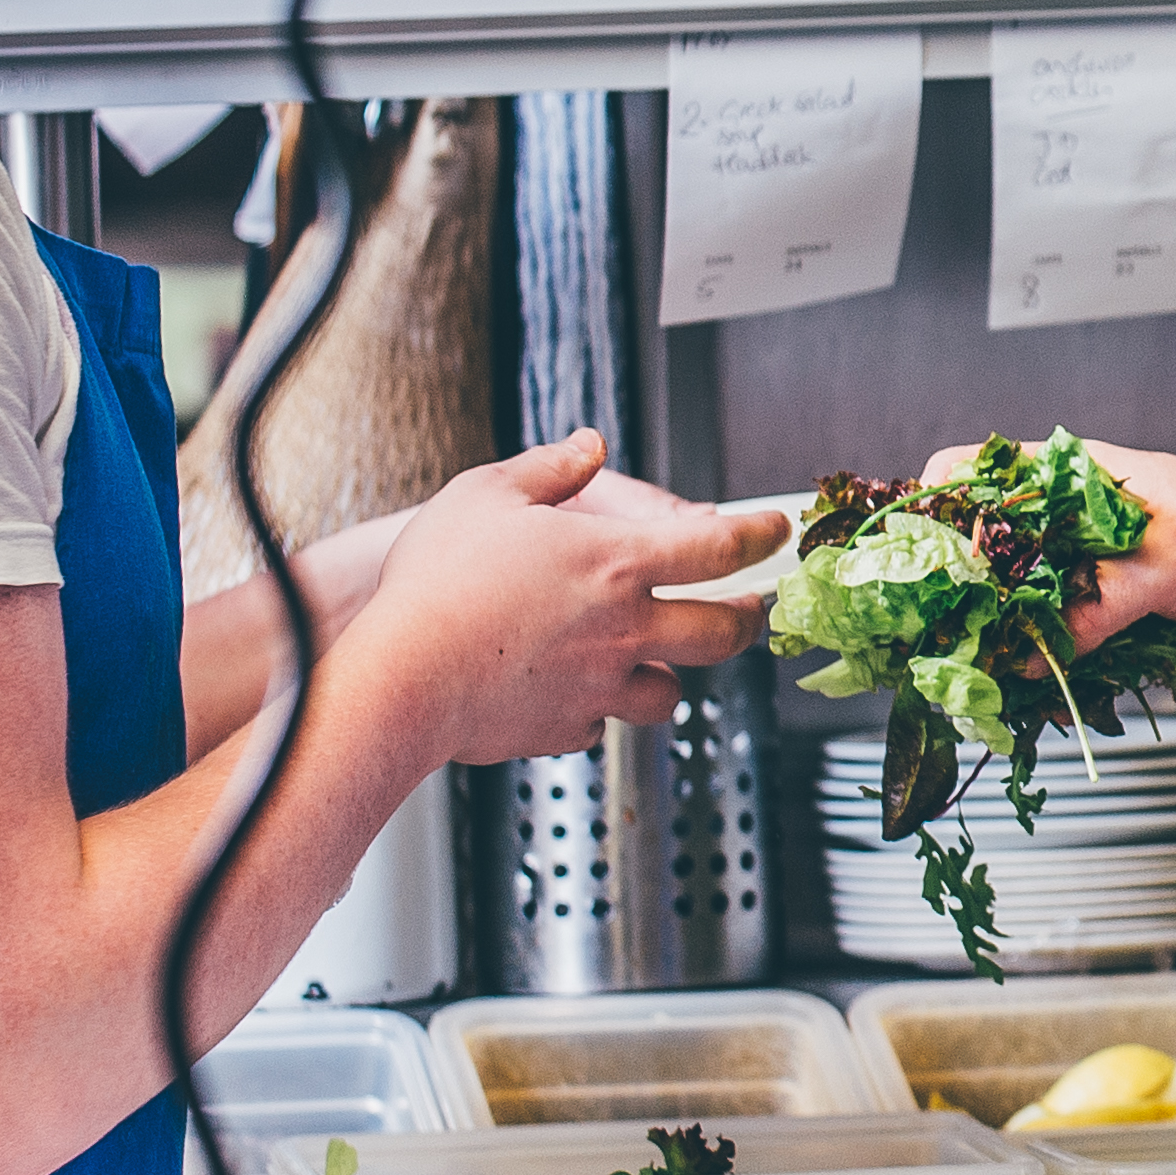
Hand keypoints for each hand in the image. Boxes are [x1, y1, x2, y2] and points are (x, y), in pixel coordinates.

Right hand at [341, 431, 783, 763]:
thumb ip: (548, 467)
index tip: (775, 531)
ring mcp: (600, 685)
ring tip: (661, 662)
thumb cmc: (436, 583)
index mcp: (616, 562)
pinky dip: (594, 711)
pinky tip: (573, 695)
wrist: (401, 678)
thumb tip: (587, 445)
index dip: (758, 535)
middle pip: (721, 633)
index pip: (718, 547)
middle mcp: (624, 628)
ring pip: (670, 694)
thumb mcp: (487, 494)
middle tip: (750, 611)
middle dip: (746, 621)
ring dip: (671, 676)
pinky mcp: (565, 728)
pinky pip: (598, 724)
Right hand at [918, 435, 1175, 669]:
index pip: (982, 472)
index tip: (920, 557)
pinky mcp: (1115, 622)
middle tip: (938, 633)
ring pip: (1023, 608)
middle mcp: (1077, 524)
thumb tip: (1033, 651)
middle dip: (963, 594)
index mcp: (1080, 476)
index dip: (941, 507)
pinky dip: (1047, 671)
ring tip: (977, 673)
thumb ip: (1095, 605)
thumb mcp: (1165, 561)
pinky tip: (1033, 693)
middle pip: (991, 552)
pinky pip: (1063, 649)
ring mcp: (1094, 576)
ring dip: (1002, 642)